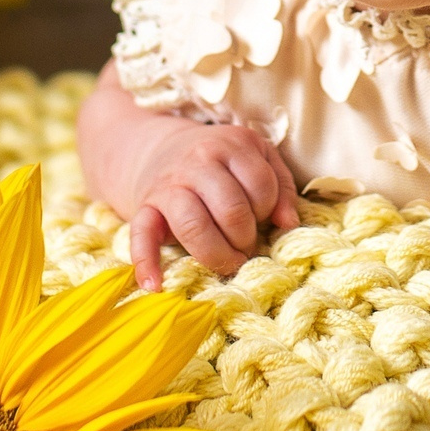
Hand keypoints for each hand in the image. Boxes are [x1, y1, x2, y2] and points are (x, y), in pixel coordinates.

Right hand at [117, 119, 299, 288]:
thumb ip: (281, 185)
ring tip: (227, 261)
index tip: (260, 219)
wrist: (159, 150)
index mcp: (232, 145)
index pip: (261, 186)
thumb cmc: (218, 161)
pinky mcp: (145, 207)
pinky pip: (141, 235)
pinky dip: (146, 263)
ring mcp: (169, 184)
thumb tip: (288, 223)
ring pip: (194, 226)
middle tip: (245, 247)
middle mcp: (199, 161)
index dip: (266, 211)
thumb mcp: (256, 156)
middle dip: (245, 238)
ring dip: (216, 254)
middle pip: (232, 210)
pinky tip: (155, 285)